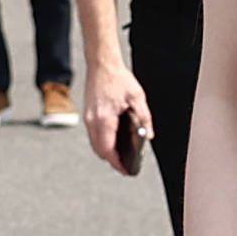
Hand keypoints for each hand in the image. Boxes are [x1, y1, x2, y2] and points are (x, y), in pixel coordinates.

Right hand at [82, 59, 152, 173]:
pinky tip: (113, 140)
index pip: (108, 150)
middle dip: (112, 160)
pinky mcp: (88, 114)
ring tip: (121, 155)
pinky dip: (102, 141)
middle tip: (125, 165)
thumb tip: (148, 136)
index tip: (126, 170)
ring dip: (106, 151)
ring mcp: (88, 118)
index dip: (117, 163)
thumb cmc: (117, 79)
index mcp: (104, 119)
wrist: (102, 65)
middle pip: (99, 150)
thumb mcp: (137, 98)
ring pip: (95, 144)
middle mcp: (93, 121)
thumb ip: (144, 119)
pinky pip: (93, 134)